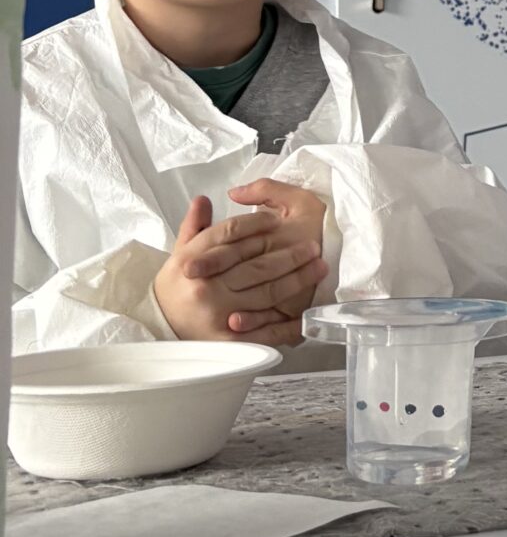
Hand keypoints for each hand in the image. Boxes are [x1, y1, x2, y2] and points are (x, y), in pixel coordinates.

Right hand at [153, 194, 324, 344]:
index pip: (230, 235)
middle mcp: (206, 285)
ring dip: (298, 280)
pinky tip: (307, 313)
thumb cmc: (175, 285)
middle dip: (290, 254)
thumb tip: (204, 198)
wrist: (157, 323)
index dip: (257, 224)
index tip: (277, 219)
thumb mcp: (180, 252)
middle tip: (314, 246)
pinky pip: (264, 329)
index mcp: (193, 260)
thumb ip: (195, 226)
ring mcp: (219, 313)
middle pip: (256, 265)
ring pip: (267, 292)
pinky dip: (287, 323)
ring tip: (319, 268)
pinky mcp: (229, 338)